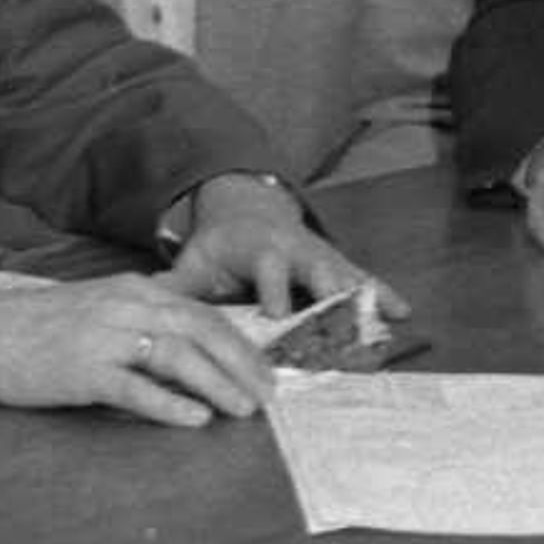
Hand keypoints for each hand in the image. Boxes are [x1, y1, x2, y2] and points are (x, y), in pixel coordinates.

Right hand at [0, 269, 271, 425]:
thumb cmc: (31, 329)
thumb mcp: (93, 312)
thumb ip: (136, 324)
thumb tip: (182, 353)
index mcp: (132, 292)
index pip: (202, 313)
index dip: (240, 343)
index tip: (265, 370)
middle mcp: (124, 306)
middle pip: (202, 331)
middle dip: (242, 364)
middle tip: (269, 395)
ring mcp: (103, 337)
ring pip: (177, 357)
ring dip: (218, 384)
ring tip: (244, 410)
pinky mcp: (80, 370)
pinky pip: (134, 387)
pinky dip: (169, 404)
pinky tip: (194, 419)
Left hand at [166, 175, 401, 324]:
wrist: (248, 210)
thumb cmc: (219, 246)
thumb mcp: (196, 263)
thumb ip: (174, 289)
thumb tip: (140, 309)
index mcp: (261, 250)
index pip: (271, 274)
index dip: (278, 294)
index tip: (283, 319)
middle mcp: (297, 251)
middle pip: (320, 276)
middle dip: (332, 303)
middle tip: (345, 333)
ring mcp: (322, 257)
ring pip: (347, 278)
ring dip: (364, 302)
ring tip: (383, 326)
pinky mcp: (338, 264)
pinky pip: (365, 278)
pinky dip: (383, 294)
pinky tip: (403, 312)